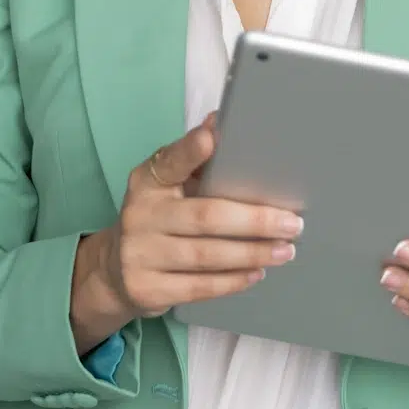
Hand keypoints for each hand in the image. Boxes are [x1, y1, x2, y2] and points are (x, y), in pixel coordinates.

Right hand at [69, 113, 301, 352]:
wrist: (115, 271)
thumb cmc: (157, 218)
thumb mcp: (165, 186)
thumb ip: (192, 159)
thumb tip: (219, 121)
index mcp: (148, 181)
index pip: (170, 162)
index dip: (190, 150)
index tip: (212, 136)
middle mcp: (140, 215)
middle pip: (205, 216)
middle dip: (255, 221)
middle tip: (292, 223)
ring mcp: (139, 254)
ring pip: (206, 255)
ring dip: (252, 253)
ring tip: (284, 250)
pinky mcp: (147, 288)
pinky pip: (199, 286)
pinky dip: (233, 280)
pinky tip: (256, 272)